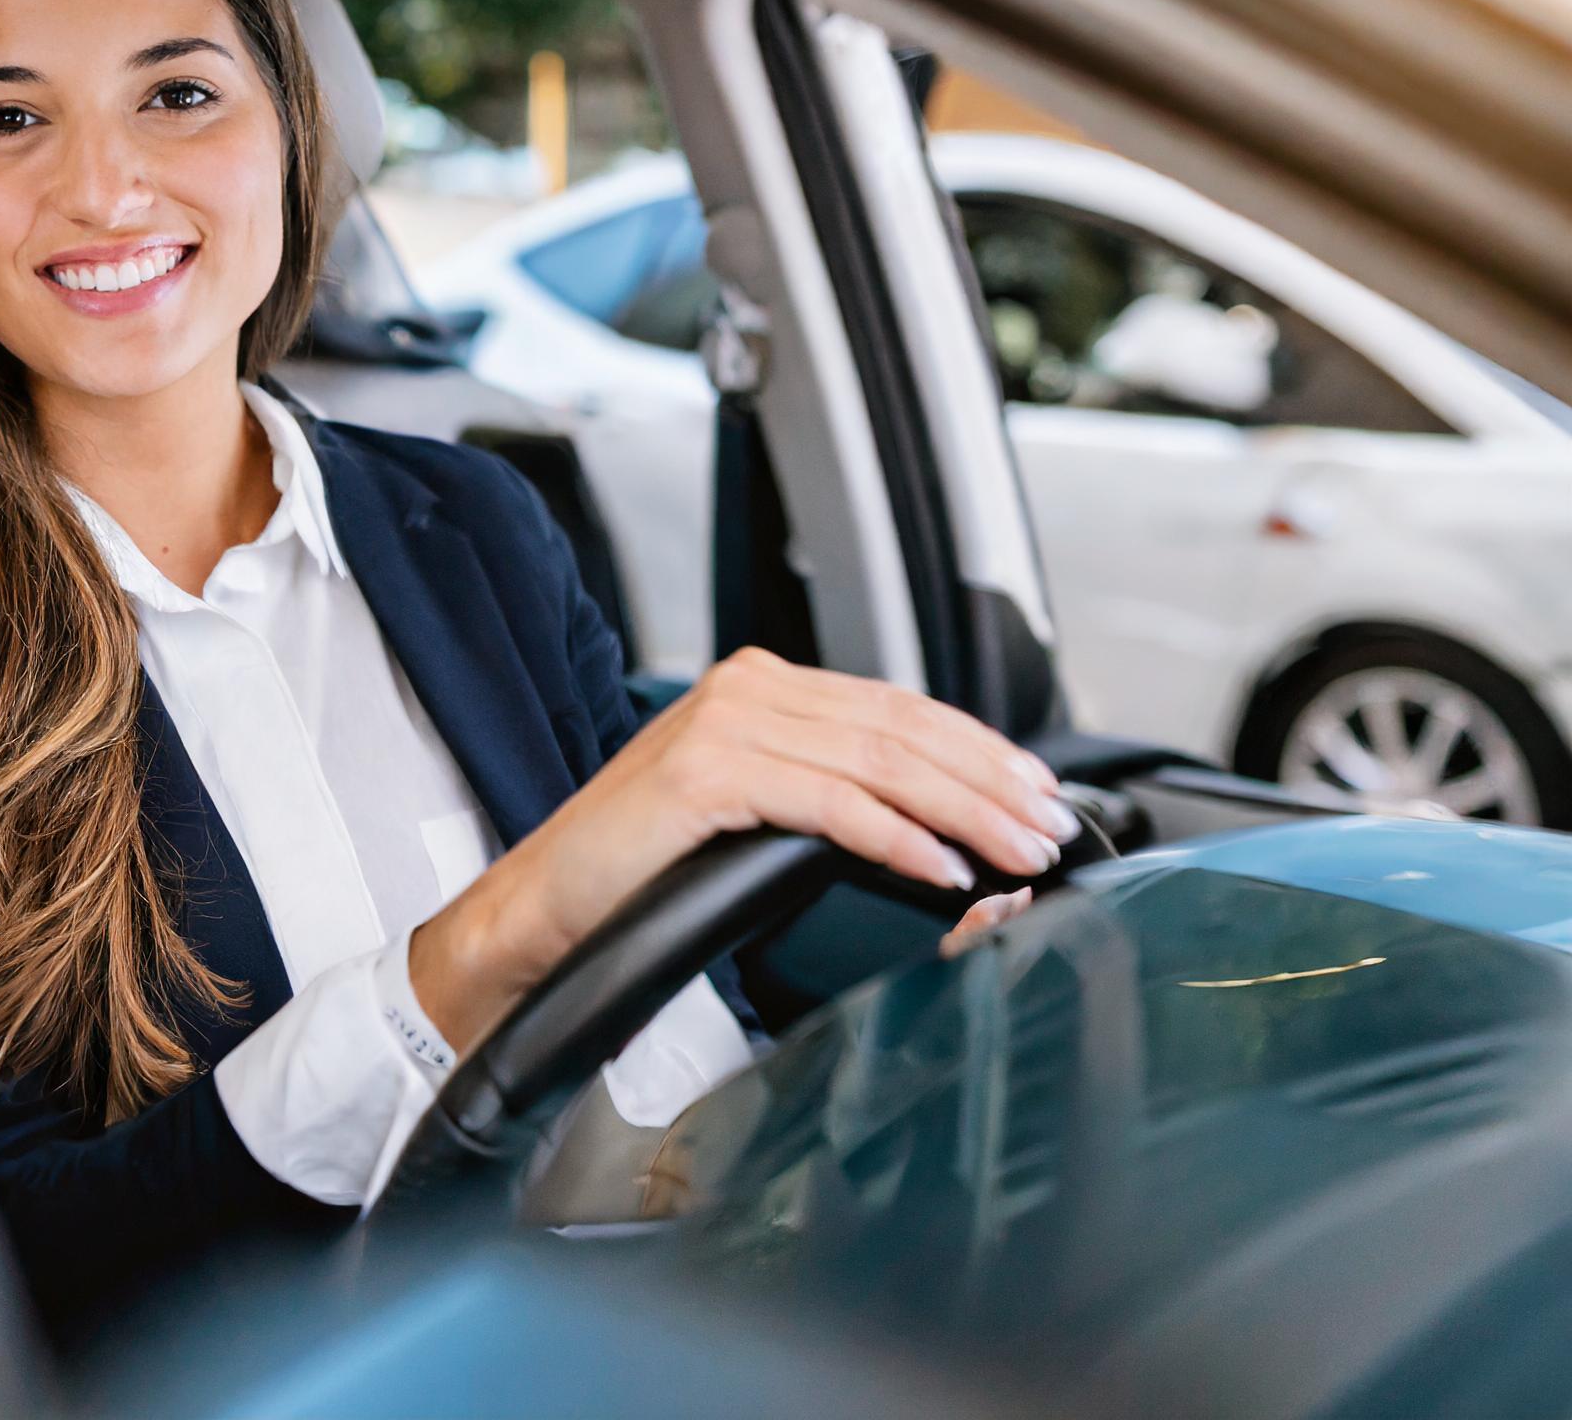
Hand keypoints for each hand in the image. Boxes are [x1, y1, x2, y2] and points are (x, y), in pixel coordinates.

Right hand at [410, 646, 1077, 1055]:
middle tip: (1050, 827)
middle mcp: (748, 687)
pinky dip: (895, 834)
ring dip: (963, 808)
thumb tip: (927, 814)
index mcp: (761, 685)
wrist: (542, 906)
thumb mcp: (749, 810)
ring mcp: (726, 723)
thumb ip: (821, 787)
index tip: (1039, 791)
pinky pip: (829, 801)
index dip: (979, 747)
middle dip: (989, 779)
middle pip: (900, 727)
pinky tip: (940, 865)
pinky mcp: (706, 772)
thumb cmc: (642, 870)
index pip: (897, 706)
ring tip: (1018, 849)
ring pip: (878, 759)